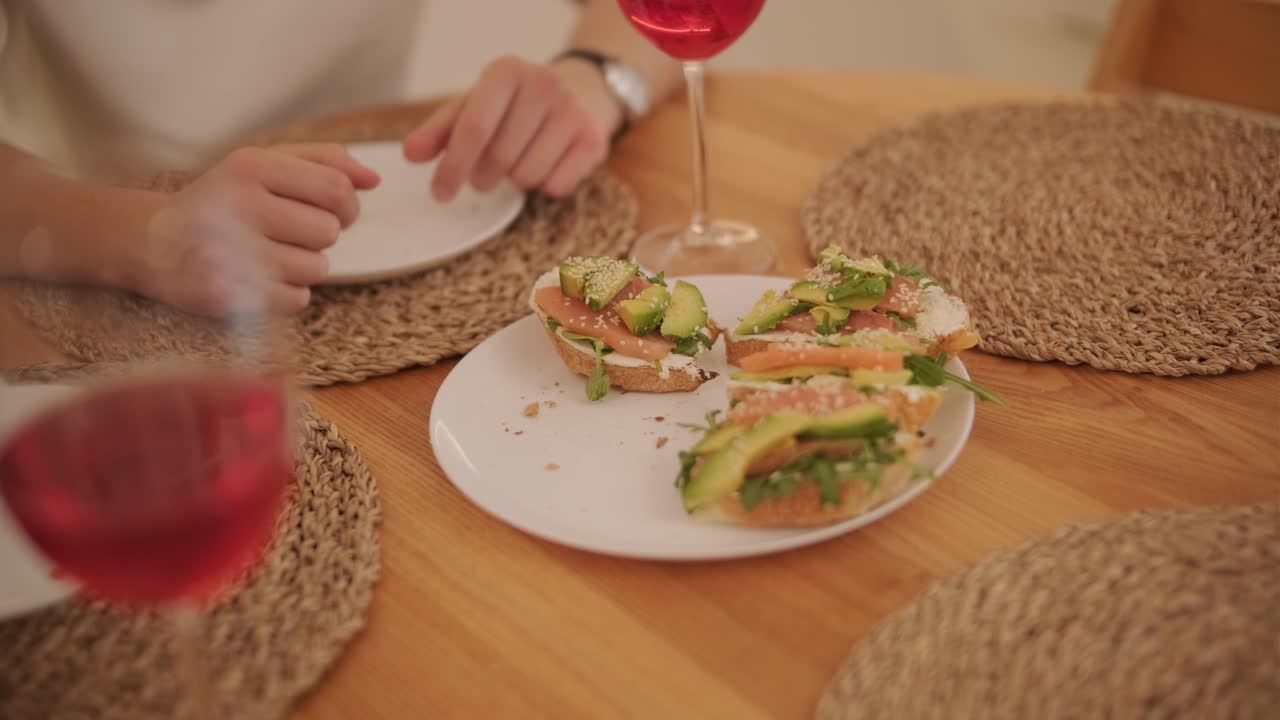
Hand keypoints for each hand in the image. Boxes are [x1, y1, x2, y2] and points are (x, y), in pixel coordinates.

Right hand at [128, 144, 378, 316]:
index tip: (334, 210)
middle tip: (288, 232)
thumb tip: (374, 179)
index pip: (336, 188)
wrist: (153, 242)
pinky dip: (288, 293)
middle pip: (330, 230)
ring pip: (317, 267)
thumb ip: (323, 162)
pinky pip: (298, 298)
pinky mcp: (227, 295)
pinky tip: (259, 278)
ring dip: (305, 266)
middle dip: (320, 236)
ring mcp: (230, 252)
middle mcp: (237, 205)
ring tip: (269, 255)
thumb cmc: (223, 200)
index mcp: (250, 166)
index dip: (348, 205)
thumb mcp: (263, 164)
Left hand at [403, 55, 621, 201]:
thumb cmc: (515, 105)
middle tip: (484, 175)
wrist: (581, 92)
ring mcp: (573, 110)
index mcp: (506, 71)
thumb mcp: (475, 107)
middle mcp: (543, 83)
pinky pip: (556, 186)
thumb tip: (410, 154)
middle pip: (499, 157)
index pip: (474, 128)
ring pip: (527, 176)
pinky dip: (545, 186)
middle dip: (483, 177)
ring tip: (520, 161)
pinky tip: (546, 165)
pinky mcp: (594, 139)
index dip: (452, 167)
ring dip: (515, 181)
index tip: (439, 194)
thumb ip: (440, 131)